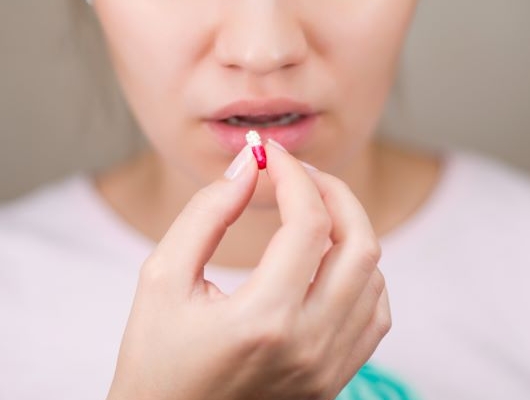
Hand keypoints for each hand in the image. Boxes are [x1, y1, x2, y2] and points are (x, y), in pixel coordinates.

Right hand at [106, 141, 390, 399]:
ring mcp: (328, 367)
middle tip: (298, 174)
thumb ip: (205, 214)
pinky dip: (360, 274)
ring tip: (306, 214)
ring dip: (346, 230)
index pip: (308, 223)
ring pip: (373, 275)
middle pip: (360, 243)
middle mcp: (308, 346)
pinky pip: (374, 313)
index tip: (269, 154)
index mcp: (262, 320)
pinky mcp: (334, 380)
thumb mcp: (161, 279)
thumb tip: (248, 165)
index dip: (292, 174)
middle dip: (334, 192)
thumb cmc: (155, 359)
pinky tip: (325, 263)